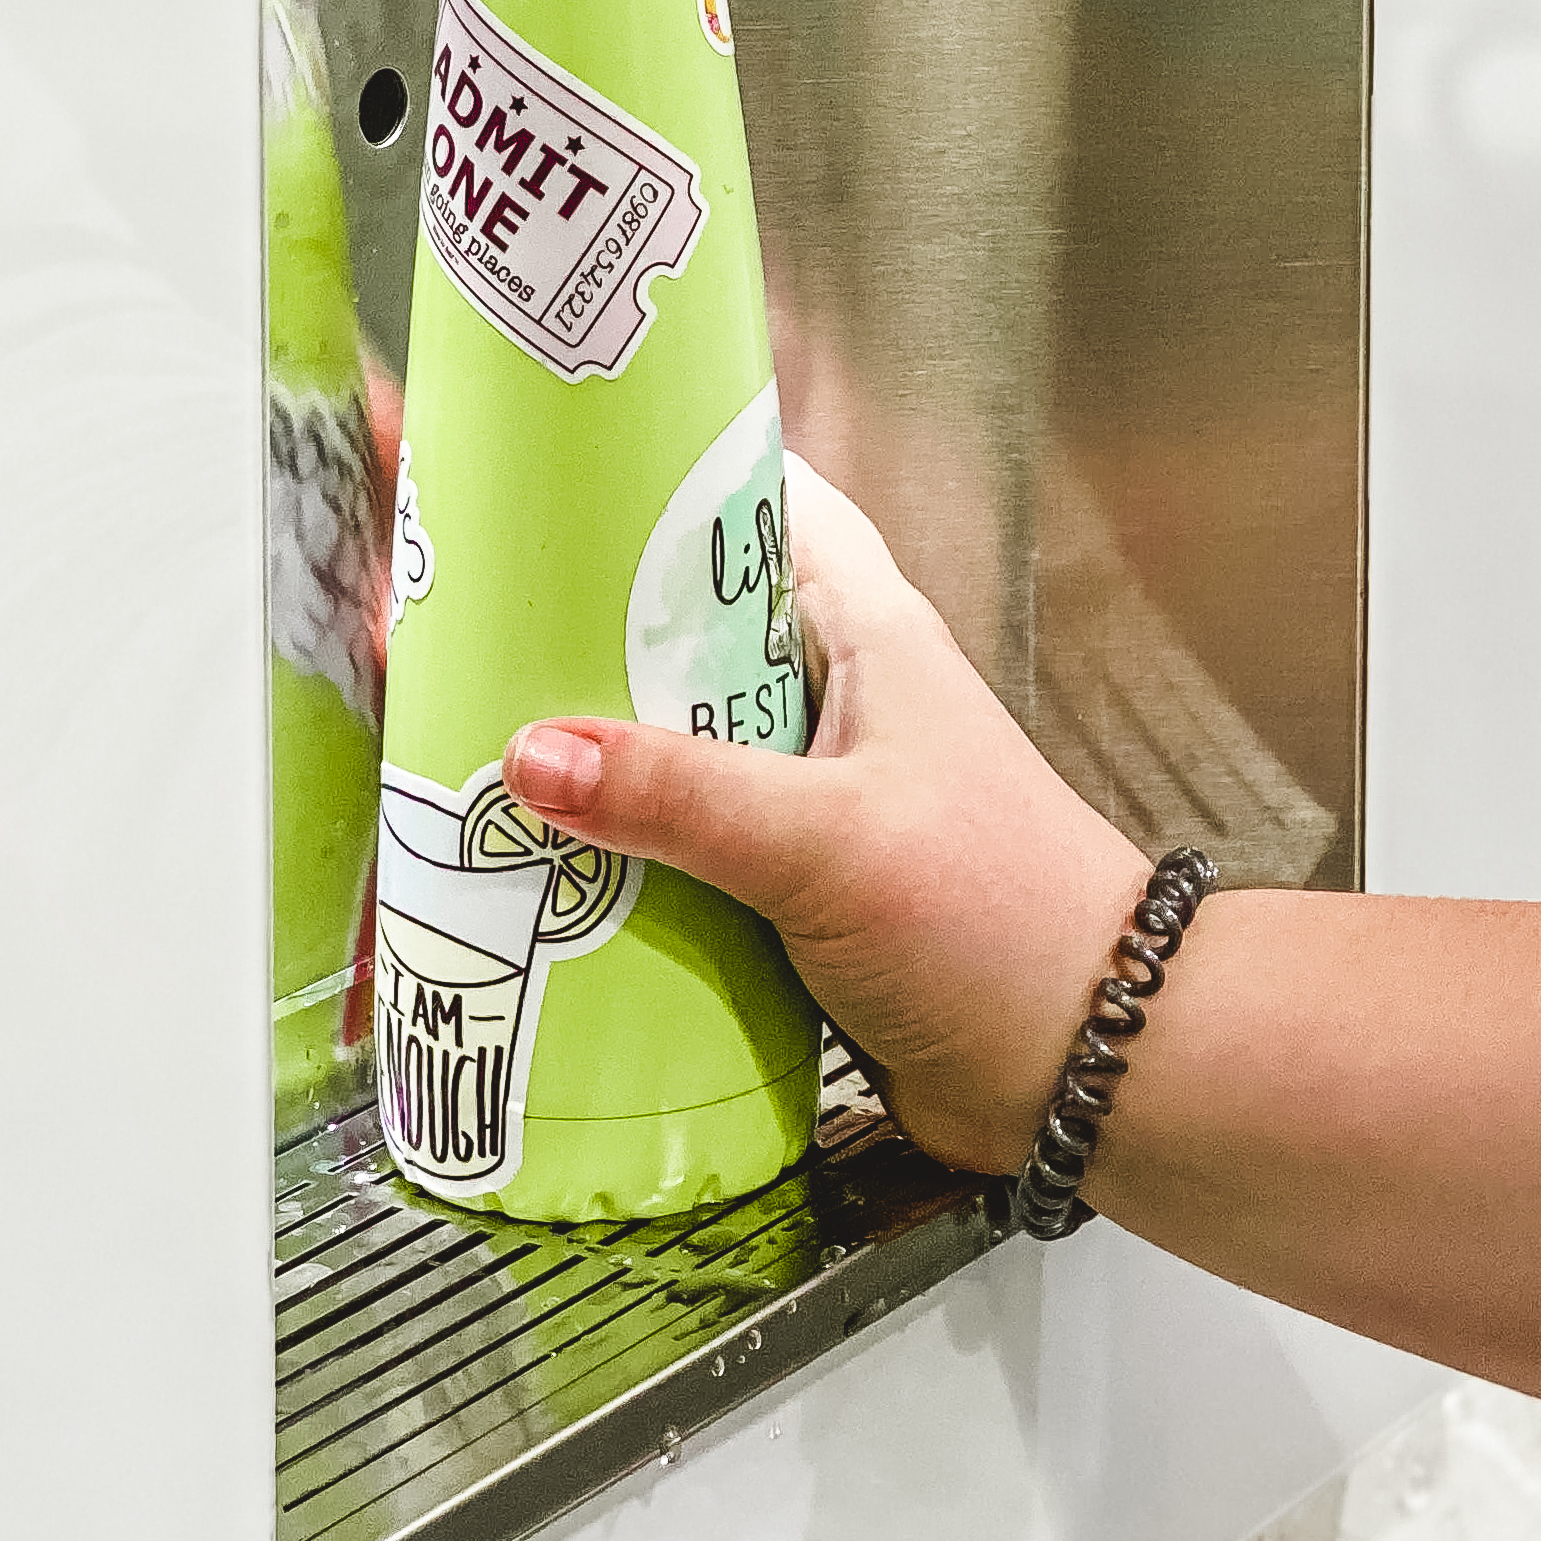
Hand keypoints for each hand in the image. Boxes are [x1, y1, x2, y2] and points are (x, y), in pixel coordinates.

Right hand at [505, 456, 1144, 1175]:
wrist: (1086, 1067)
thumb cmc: (1006, 923)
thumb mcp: (830, 841)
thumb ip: (682, 797)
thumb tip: (534, 754)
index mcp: (862, 628)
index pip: (750, 496)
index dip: (648, 473)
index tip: (532, 474)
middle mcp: (828, 694)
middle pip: (677, 627)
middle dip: (573, 630)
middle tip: (454, 629)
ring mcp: (804, 790)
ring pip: (664, 742)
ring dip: (581, 755)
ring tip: (459, 744)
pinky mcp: (784, 883)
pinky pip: (672, 845)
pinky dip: (608, 853)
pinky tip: (527, 866)